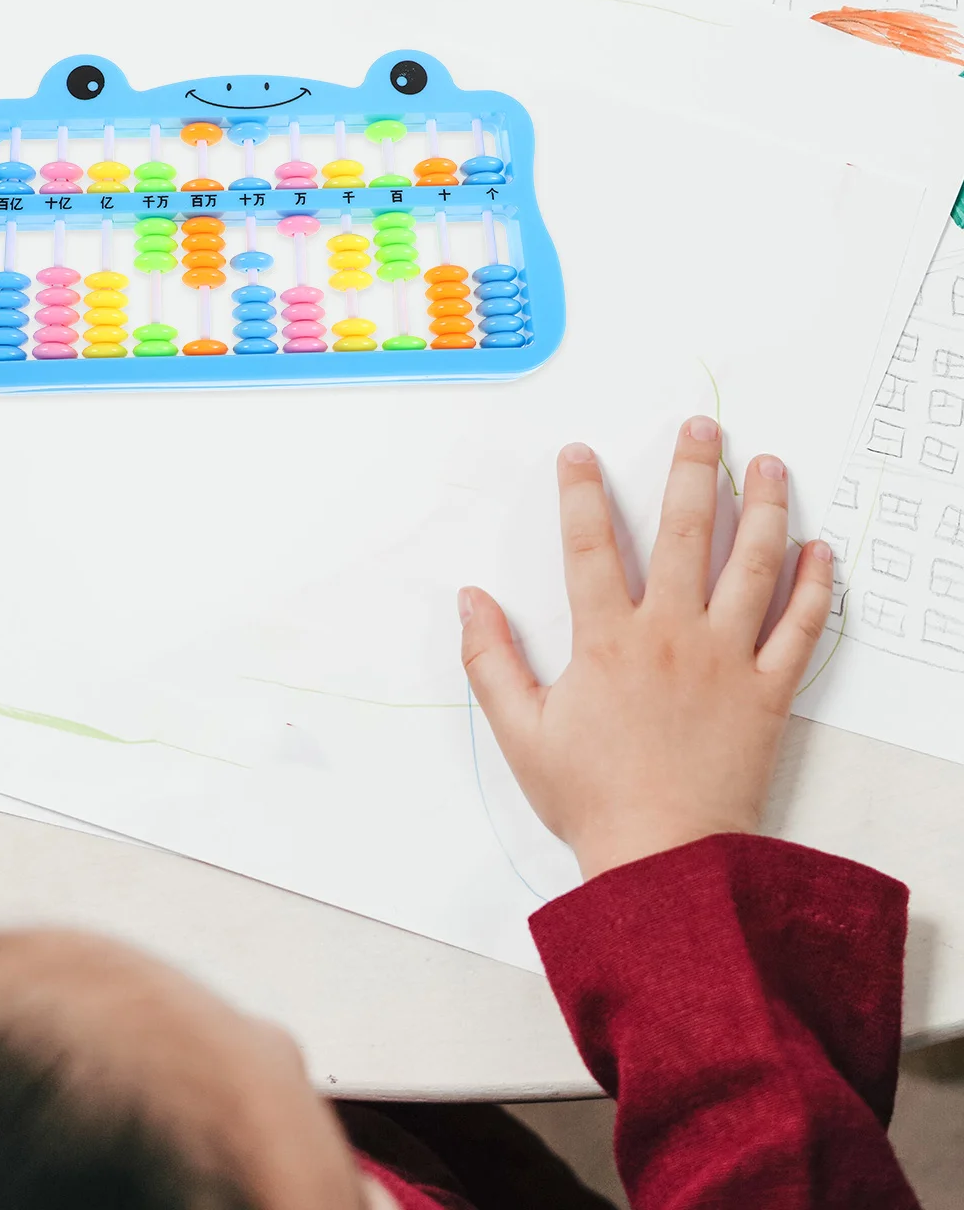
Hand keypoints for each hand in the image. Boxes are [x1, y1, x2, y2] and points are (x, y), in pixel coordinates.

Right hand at [460, 417, 833, 881]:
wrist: (666, 861)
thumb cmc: (592, 798)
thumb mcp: (519, 731)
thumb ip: (489, 660)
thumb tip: (470, 600)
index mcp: (607, 640)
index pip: (588, 545)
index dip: (580, 492)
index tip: (580, 453)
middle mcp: (671, 635)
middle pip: (684, 533)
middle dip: (693, 472)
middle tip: (703, 428)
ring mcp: (726, 660)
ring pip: (752, 566)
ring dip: (764, 509)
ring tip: (771, 466)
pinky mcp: (768, 693)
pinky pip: (800, 630)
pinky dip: (815, 588)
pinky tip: (821, 551)